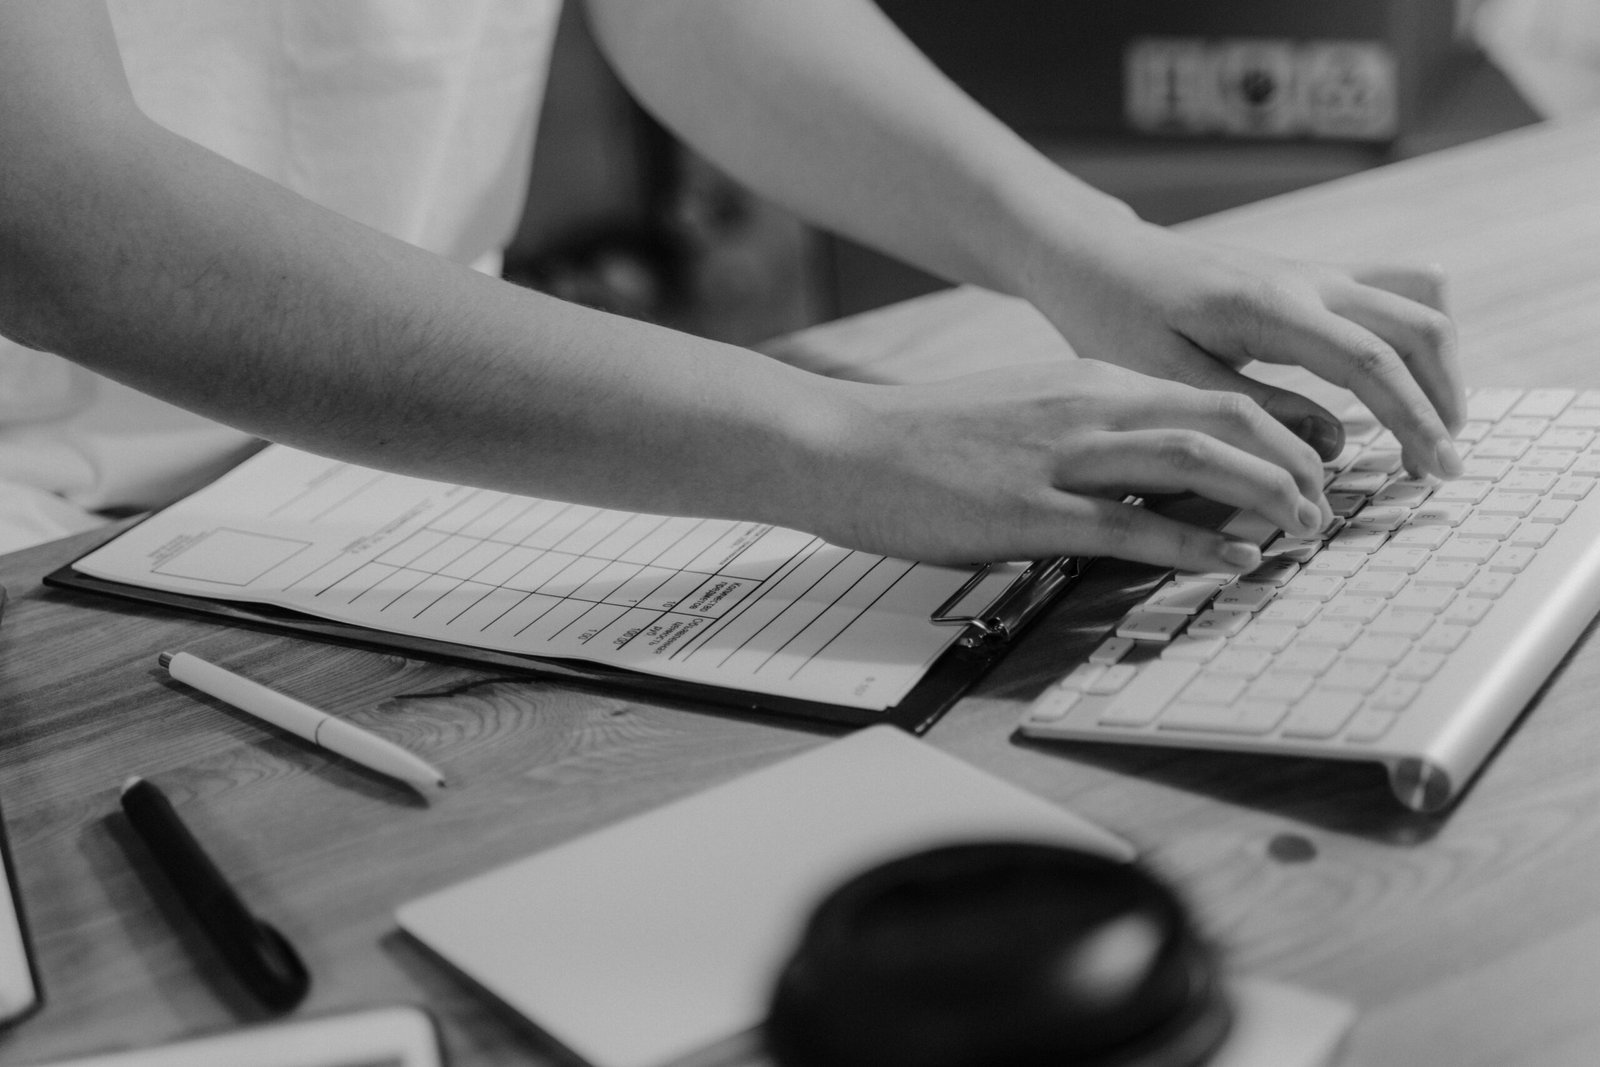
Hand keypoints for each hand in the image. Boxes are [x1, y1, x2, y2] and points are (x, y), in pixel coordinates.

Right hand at [806, 359, 1330, 569]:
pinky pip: (1134, 527)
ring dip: (1267, 495)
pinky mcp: (1029, 511)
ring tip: (1302, 531)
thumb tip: (1157, 474)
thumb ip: (1094, 433)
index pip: (1214, 394)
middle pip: (1227, 416)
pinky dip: (1198, 545)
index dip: (1282, 430)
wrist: (845, 445)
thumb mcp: (1026, 414)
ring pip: (1197, 460)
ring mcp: (1061, 458)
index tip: (1314, 466)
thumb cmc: (929, 438)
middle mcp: (1089, 408)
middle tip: (1328, 502)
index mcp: (1091, 384)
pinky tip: (1234, 562)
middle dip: (1296, 458)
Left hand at [1024, 220, 1464, 478]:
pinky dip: (1414, 341)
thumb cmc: (1120, 320)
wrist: (1103, 261)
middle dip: (1442, 399)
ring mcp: (1316, 273)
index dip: (1414, 418)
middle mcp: (1307, 279)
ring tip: (1432, 435)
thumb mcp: (1167, 379)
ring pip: (1417, 305)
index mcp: (1269, 306)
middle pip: (1418, 326)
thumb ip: (1252, 414)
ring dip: (1439, 369)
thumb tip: (1333, 447)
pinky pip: (1393, 296)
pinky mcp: (1313, 279)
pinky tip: (1404, 388)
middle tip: (1441, 467)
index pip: (1369, 361)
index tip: (1437, 470)